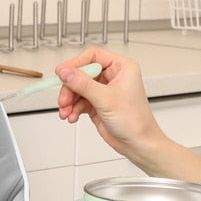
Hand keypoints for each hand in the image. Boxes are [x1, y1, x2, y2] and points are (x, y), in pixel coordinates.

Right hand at [55, 47, 164, 162]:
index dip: (75, 64)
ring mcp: (104, 90)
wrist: (138, 144)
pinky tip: (72, 116)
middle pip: (82, 73)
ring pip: (78, 88)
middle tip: (64, 99)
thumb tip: (66, 72)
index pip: (93, 56)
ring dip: (69, 100)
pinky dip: (73, 109)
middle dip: (70, 88)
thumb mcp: (106, 99)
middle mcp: (112, 77)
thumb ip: (83, 84)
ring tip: (67, 111)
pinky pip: (79, 101)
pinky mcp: (97, 103)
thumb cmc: (136, 121)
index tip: (62, 73)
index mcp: (122, 67)